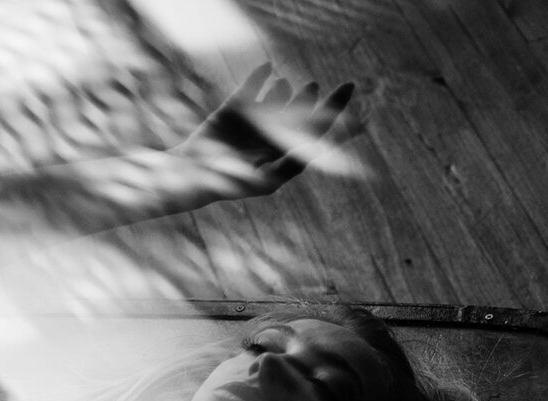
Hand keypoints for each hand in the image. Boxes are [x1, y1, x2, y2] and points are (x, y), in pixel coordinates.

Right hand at [168, 64, 357, 203]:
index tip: (359, 114)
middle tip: (339, 86)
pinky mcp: (232, 114)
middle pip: (302, 123)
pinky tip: (268, 70)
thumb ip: (286, 166)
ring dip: (292, 96)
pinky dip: (259, 80)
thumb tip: (314, 154)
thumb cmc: (223, 183)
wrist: (187, 176)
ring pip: (278, 108)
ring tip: (310, 84)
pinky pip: (249, 93)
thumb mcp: (260, 179)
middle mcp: (269, 144)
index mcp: (280, 161)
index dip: (338, 125)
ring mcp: (251, 129)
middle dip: (321, 106)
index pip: (315, 142)